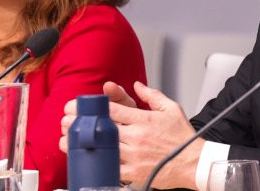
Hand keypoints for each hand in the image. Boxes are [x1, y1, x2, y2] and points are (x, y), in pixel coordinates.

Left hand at [60, 82, 201, 189]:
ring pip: (102, 148)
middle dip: (82, 124)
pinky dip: (97, 163)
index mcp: (144, 120)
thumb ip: (152, 95)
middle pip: (103, 129)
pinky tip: (85, 159)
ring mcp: (133, 156)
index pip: (114, 111)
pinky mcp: (132, 173)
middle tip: (67, 120)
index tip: (79, 105)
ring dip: (83, 144)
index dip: (93, 107)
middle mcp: (136, 137)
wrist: (193, 163)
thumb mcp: (171, 109)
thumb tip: (137, 86)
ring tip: (67, 139)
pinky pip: (111, 168)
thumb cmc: (182, 138)